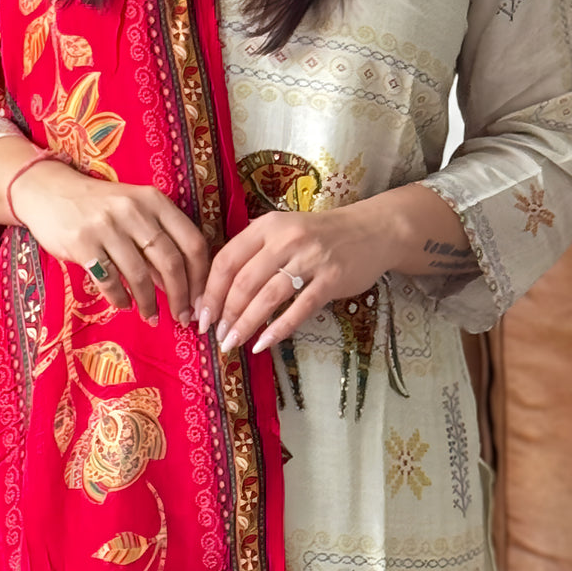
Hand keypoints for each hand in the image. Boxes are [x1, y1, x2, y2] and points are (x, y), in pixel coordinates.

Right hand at [11, 158, 208, 325]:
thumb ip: (158, 241)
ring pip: (139, 275)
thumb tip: (182, 285)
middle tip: (182, 318)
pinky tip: (124, 305)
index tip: (201, 299)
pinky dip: (120, 299)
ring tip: (152, 318)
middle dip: (180, 296)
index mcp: (155, 200)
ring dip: (149, 303)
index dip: (200, 276)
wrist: (50, 191)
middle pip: (170, 261)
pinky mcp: (82, 242)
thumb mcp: (135, 212)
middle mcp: (134, 210)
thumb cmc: (100, 206)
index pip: (192, 241)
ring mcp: (107, 225)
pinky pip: (109, 280)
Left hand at [197, 200, 390, 353]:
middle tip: (217, 336)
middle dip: (226, 312)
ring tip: (233, 343)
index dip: (211, 290)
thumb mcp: (282, 231)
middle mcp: (285, 238)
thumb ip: (253, 253)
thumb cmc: (318, 235)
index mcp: (266, 226)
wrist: (371, 231)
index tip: (201, 315)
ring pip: (268, 296)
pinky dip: (278, 329)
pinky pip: (299, 309)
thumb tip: (218, 291)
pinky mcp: (331, 279)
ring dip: (246, 324)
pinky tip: (263, 344)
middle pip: (244, 281)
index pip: (227, 259)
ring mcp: (310, 258)